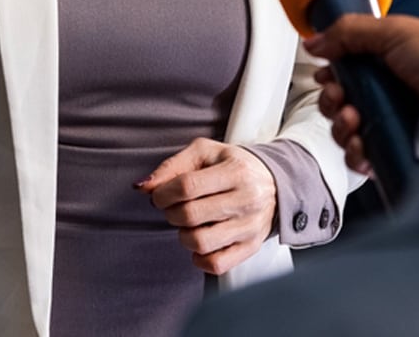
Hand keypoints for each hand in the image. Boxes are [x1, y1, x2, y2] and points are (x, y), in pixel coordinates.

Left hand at [137, 138, 275, 275]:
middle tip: (174, 207)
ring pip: (201, 242)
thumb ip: (172, 166)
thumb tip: (143, 187)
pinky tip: (200, 241)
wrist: (275, 183)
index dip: (163, 193)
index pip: (187, 186)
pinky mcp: (251, 247)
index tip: (160, 195)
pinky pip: (217, 265)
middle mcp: (247, 199)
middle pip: (190, 215)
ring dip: (183, 235)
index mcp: (236, 171)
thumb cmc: (233, 165)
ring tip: (189, 224)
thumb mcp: (205, 153)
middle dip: (171, 213)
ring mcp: (250, 227)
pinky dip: (199, 258)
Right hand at [305, 15, 418, 175]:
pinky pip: (363, 159)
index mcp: (388, 64)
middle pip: (340, 104)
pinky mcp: (397, 152)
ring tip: (355, 119)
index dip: (331, 78)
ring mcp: (393, 125)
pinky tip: (362, 143)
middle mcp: (389, 95)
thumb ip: (349, 32)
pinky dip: (355, 154)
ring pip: (347, 133)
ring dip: (340, 127)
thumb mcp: (394, 31)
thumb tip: (315, 42)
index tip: (328, 77)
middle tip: (341, 97)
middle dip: (331, 102)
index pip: (345, 74)